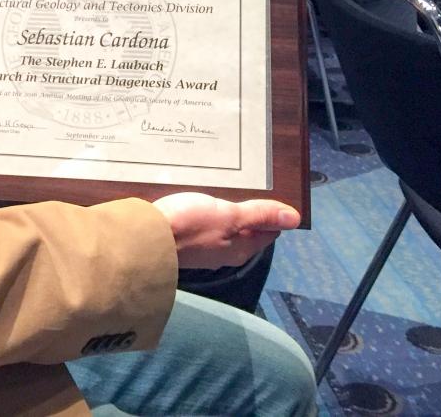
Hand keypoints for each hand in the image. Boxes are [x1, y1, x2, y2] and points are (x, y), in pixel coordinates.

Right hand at [152, 192, 299, 269]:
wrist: (144, 238)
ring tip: (228, 192)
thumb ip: (259, 215)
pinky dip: (210, 216)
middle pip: (247, 233)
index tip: (274, 194)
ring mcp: (204, 250)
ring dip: (229, 215)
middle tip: (252, 188)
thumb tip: (295, 218)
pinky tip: (202, 204)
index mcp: (241, 248)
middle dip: (251, 215)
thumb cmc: (189, 224)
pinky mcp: (185, 244)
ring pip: (225, 231)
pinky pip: (206, 228)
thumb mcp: (228, 215)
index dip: (273, 215)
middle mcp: (226, 253)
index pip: (268, 232)